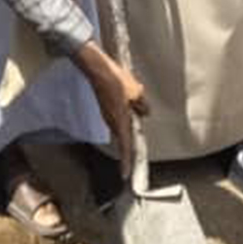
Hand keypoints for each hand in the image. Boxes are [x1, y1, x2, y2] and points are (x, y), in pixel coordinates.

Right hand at [72, 42, 146, 170]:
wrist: (97, 69)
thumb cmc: (116, 80)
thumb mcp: (136, 91)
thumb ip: (142, 104)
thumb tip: (145, 113)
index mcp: (120, 120)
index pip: (125, 145)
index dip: (126, 161)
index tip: (125, 174)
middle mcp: (112, 120)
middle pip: (123, 138)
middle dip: (128, 148)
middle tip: (133, 159)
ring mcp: (107, 114)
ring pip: (120, 127)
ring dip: (127, 132)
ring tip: (135, 133)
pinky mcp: (105, 107)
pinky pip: (117, 118)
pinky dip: (124, 120)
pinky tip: (130, 112)